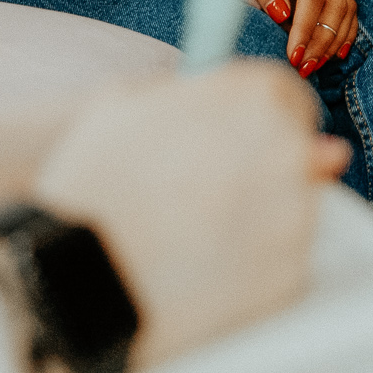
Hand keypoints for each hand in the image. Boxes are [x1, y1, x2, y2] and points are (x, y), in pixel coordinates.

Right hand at [33, 63, 349, 372]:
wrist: (78, 279)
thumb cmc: (93, 183)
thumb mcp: (125, 103)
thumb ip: (193, 93)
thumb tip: (256, 112)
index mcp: (252, 96)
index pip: (288, 95)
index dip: (254, 116)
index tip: (229, 136)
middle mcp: (287, 151)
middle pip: (294, 150)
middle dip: (257, 164)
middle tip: (200, 188)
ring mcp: (294, 219)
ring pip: (289, 209)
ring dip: (254, 215)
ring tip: (189, 230)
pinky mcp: (289, 279)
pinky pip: (278, 264)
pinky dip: (249, 266)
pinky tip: (199, 266)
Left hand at [250, 0, 358, 76]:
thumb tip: (282, 16)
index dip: (306, 29)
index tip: (294, 56)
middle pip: (334, 4)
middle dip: (322, 41)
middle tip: (305, 68)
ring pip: (345, 7)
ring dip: (334, 41)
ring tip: (316, 66)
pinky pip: (347, 5)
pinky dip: (345, 31)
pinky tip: (336, 53)